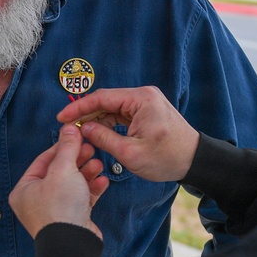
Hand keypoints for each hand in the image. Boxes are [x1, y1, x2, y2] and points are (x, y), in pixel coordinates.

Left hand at [9, 125, 109, 238]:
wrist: (73, 244)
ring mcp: (55, 211)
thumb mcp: (63, 169)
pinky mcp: (72, 219)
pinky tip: (102, 181)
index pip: (43, 160)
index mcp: (25, 189)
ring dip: (87, 173)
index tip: (76, 135)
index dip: (62, 146)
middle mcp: (37, 201)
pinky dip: (92, 189)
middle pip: (59, 172)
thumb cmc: (60, 208)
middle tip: (90, 148)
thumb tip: (69, 127)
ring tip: (98, 164)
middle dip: (77, 159)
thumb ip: (67, 147)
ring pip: (72, 185)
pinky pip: (81, 198)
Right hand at [57, 86, 198, 182]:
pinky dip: (109, 122)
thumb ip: (103, 138)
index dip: (79, 108)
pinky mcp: (147, 111)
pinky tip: (97, 133)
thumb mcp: (130, 153)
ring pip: (113, 107)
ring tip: (81, 134)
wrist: (195, 160)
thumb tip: (82, 129)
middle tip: (68, 128)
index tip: (62, 117)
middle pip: (106, 100)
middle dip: (86, 114)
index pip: (102, 98)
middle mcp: (144, 95)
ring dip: (97, 119)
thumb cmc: (168, 158)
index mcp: (141, 100)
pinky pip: (122, 113)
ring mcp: (146, 102)